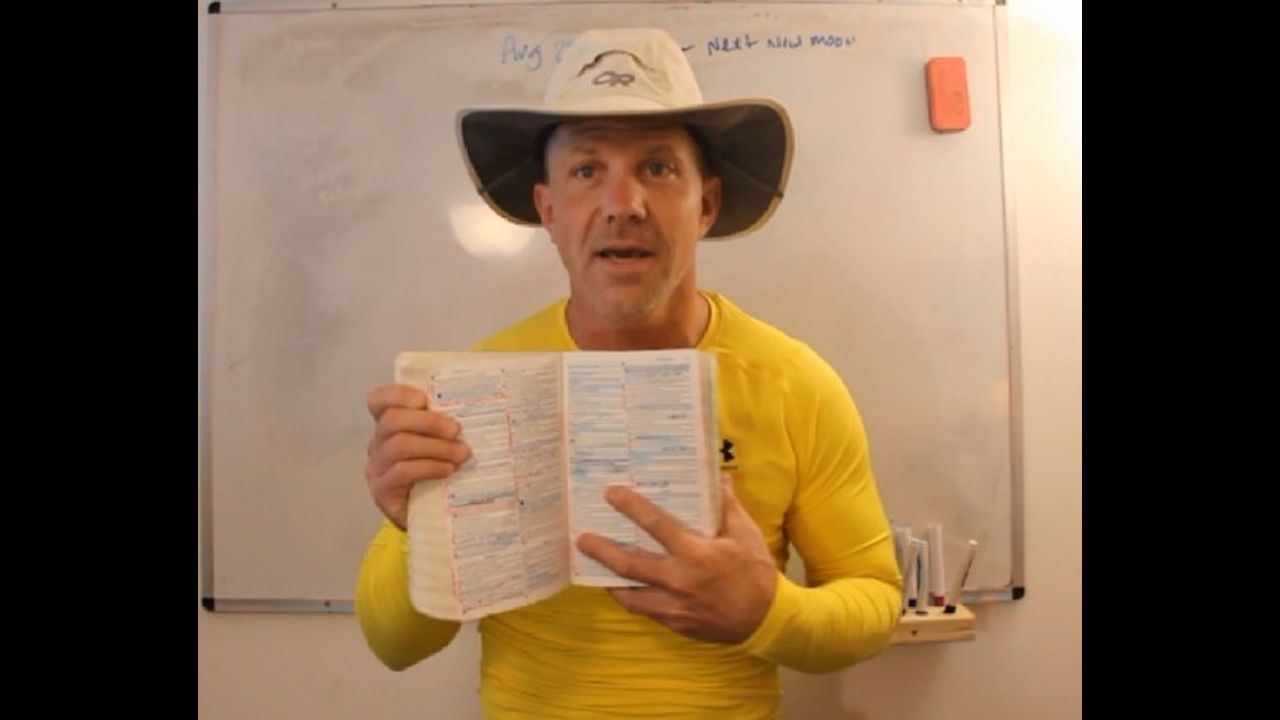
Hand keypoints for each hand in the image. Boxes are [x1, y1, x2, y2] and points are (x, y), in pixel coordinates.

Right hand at [363, 384, 470, 530]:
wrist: (433, 518)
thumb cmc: (441, 473)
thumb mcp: (443, 444)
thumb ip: (448, 425)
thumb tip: (482, 404)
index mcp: (391, 425)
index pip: (379, 400)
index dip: (398, 394)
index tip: (424, 399)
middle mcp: (378, 443)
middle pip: (392, 420)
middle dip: (428, 422)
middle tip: (456, 430)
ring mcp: (377, 467)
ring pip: (399, 445)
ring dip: (435, 447)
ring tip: (461, 454)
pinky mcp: (382, 490)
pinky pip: (402, 471)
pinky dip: (429, 467)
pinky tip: (448, 470)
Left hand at [576, 475, 777, 643]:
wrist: (766, 619)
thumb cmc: (755, 572)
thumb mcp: (746, 534)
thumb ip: (728, 505)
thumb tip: (720, 476)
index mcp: (695, 553)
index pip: (655, 525)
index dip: (631, 507)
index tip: (611, 493)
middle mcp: (679, 580)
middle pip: (630, 564)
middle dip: (602, 550)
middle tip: (582, 538)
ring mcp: (674, 606)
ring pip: (630, 595)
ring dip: (609, 580)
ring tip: (593, 569)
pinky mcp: (675, 623)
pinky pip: (645, 611)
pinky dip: (631, 599)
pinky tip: (623, 589)